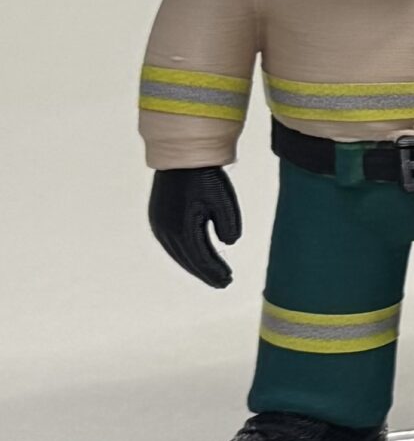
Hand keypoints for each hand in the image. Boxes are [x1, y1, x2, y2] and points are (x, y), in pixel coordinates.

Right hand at [149, 167, 239, 287]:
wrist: (181, 158)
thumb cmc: (206, 178)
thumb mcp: (223, 201)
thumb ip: (228, 225)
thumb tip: (229, 243)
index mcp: (182, 230)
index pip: (201, 259)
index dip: (215, 272)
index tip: (228, 280)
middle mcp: (166, 231)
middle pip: (189, 260)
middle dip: (206, 273)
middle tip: (223, 283)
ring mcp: (159, 225)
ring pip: (178, 254)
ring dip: (195, 265)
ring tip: (212, 274)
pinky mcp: (158, 218)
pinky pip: (172, 244)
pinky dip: (185, 254)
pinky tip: (194, 258)